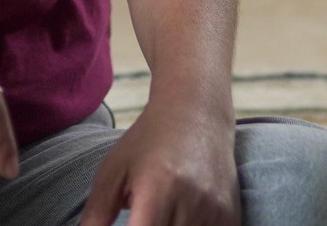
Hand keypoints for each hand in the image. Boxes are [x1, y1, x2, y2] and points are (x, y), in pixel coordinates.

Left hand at [78, 100, 238, 225]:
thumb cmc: (148, 141)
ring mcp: (216, 211)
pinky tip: (180, 216)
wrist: (197, 112)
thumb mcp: (113, 170)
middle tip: (141, 214)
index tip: (126, 222)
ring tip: (159, 212)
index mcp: (157, 189)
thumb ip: (96, 214)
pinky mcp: (231, 217)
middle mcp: (192, 202)